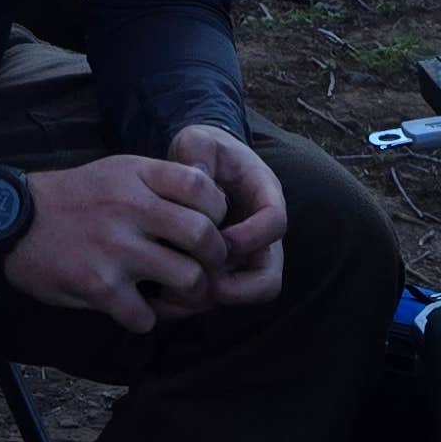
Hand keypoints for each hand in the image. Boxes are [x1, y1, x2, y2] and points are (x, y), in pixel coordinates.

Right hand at [4, 153, 229, 334]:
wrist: (12, 221)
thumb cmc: (73, 198)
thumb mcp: (118, 171)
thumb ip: (161, 182)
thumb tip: (213, 203)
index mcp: (138, 176)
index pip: (204, 188)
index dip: (218, 212)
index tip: (209, 227)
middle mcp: (131, 208)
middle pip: (205, 236)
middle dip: (215, 260)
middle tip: (205, 269)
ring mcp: (116, 248)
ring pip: (188, 280)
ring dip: (190, 296)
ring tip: (176, 296)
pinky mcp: (98, 286)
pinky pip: (146, 317)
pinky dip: (145, 320)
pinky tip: (134, 310)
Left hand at [169, 125, 287, 307]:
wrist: (195, 163)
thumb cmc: (200, 151)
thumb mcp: (197, 139)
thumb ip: (197, 151)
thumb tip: (198, 178)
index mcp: (264, 194)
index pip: (275, 222)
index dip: (252, 236)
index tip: (221, 239)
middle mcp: (261, 232)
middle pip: (269, 275)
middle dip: (239, 287)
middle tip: (205, 284)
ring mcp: (245, 255)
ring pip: (248, 294)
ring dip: (217, 298)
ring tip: (181, 292)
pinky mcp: (224, 270)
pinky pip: (221, 297)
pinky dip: (196, 302)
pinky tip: (165, 297)